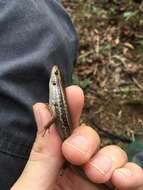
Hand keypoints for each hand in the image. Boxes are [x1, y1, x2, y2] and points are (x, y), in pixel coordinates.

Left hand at [11, 86, 142, 189]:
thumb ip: (41, 153)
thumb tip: (42, 108)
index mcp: (54, 166)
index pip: (64, 129)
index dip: (69, 109)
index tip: (72, 92)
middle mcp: (78, 171)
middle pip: (91, 140)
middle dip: (87, 140)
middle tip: (75, 154)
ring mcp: (99, 184)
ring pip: (115, 157)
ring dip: (112, 159)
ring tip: (101, 174)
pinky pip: (133, 180)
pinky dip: (134, 175)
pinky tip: (124, 180)